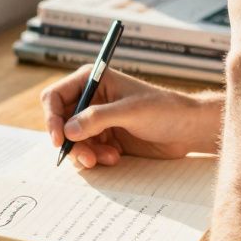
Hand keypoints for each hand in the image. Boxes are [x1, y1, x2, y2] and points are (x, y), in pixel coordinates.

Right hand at [40, 65, 220, 168]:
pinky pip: (88, 152)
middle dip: (71, 142)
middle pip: (61, 123)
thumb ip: (97, 119)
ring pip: (73, 141)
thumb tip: (68, 131)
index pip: (56, 97)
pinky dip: (97, 158)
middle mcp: (91, 100)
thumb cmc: (164, 109)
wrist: (188, 129)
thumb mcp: (130, 111)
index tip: (59, 139)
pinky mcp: (106, 139)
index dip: (52, 118)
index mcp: (93, 81)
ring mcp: (97, 121)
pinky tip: (115, 157)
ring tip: (108, 158)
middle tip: (87, 158)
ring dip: (86, 153)